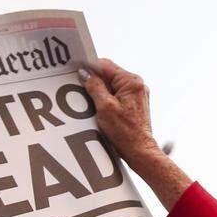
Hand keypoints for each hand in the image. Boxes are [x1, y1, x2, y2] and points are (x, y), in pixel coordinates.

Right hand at [80, 58, 191, 209]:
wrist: (140, 151)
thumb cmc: (125, 132)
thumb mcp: (105, 107)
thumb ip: (94, 87)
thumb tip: (85, 73)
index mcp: (131, 82)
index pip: (106, 65)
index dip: (89, 67)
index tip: (77, 71)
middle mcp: (136, 85)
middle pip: (109, 75)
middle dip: (95, 81)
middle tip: (81, 89)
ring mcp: (136, 95)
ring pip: (112, 86)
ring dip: (100, 91)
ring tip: (91, 102)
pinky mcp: (134, 104)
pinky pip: (117, 95)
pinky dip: (106, 99)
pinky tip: (99, 109)